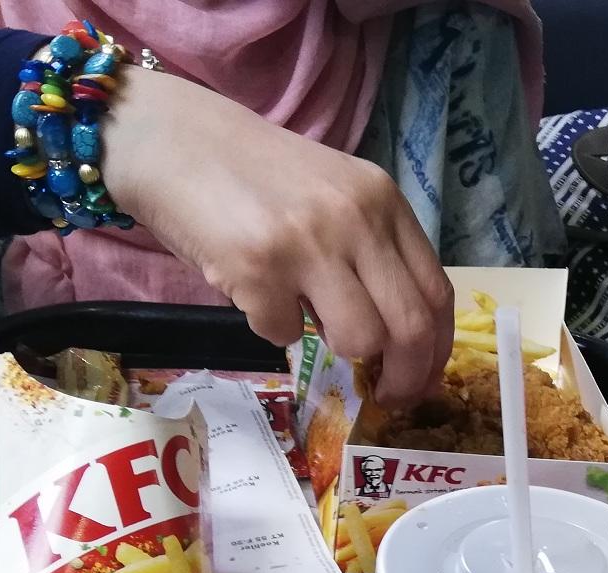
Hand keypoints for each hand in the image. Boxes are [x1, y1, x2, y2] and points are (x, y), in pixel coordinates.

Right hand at [105, 69, 452, 407]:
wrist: (171, 140)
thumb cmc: (253, 176)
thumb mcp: (335, 197)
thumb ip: (371, 251)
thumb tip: (399, 341)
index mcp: (383, 201)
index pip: (436, 293)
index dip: (436, 351)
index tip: (422, 381)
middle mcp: (357, 219)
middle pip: (411, 327)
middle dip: (405, 378)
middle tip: (386, 396)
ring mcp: (310, 243)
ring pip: (359, 340)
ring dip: (335, 349)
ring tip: (307, 318)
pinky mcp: (260, 267)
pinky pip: (285, 335)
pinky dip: (270, 328)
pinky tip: (254, 292)